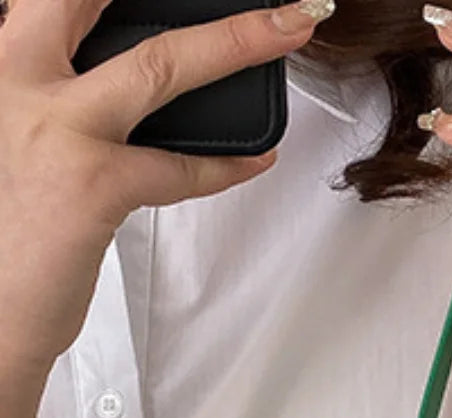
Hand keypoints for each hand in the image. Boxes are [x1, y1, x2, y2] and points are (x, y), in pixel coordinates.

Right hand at [0, 0, 327, 375]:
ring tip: (285, 29)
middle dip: (193, 3)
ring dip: (232, 45)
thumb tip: (132, 69)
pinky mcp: (93, 185)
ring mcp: (57, 130)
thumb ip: (63, 88)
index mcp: (7, 61)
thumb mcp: (25, 130)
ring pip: (158, 66)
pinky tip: (258, 158)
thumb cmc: (12, 222)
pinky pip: (177, 168)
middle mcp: (20, 80)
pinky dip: (226, 165)